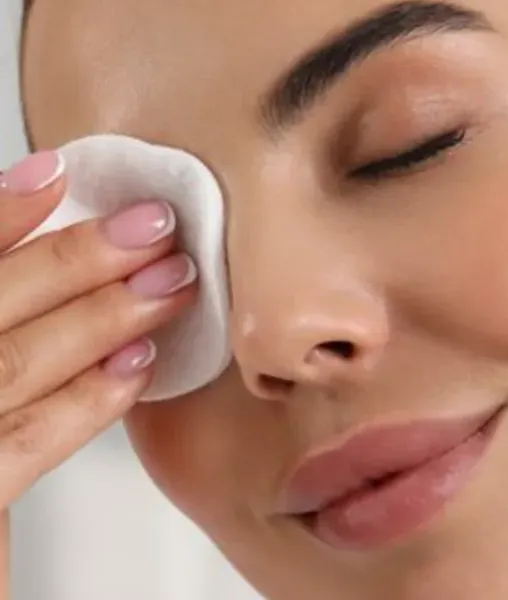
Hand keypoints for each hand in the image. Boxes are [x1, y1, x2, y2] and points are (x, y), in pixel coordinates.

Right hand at [0, 151, 196, 595]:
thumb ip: (15, 324)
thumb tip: (52, 275)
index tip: (55, 175)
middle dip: (75, 260)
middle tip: (153, 227)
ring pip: (13, 362)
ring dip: (99, 315)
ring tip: (170, 282)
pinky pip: (24, 445)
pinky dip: (84, 401)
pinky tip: (136, 366)